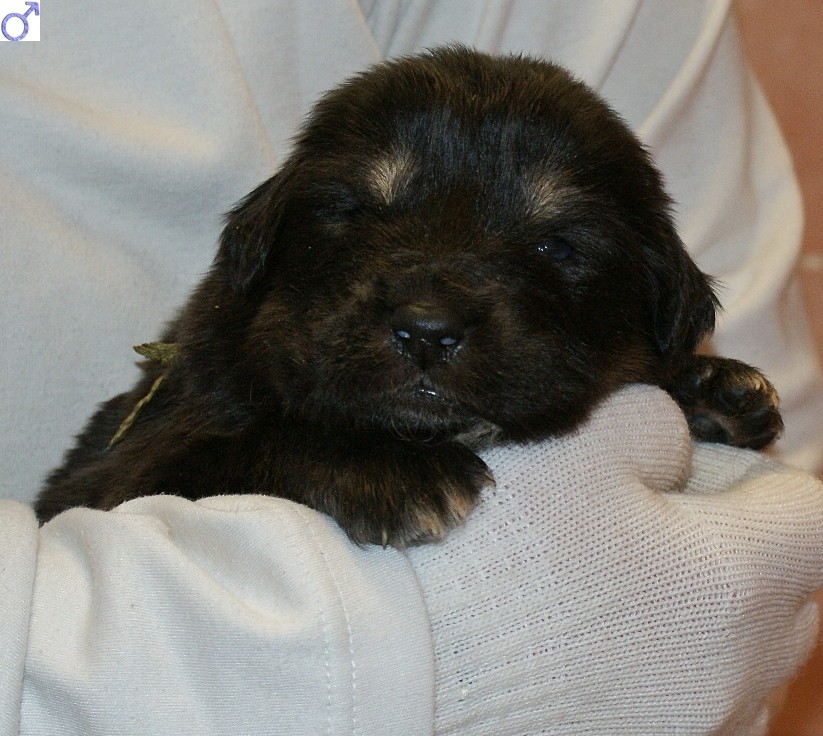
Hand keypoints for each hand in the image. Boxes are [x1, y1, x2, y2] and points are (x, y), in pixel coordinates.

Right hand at [408, 384, 822, 734]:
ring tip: (623, 586)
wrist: (415, 665)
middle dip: (740, 544)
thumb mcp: (577, 447)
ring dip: (711, 611)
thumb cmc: (500, 551)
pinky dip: (674, 664)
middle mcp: (739, 675)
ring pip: (749, 656)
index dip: (768, 482)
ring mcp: (698, 729)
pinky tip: (603, 646)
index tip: (705, 472)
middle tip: (654, 518)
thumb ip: (653, 422)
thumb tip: (671, 444)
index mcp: (733, 583)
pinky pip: (702, 703)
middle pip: (791, 592)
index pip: (814, 517)